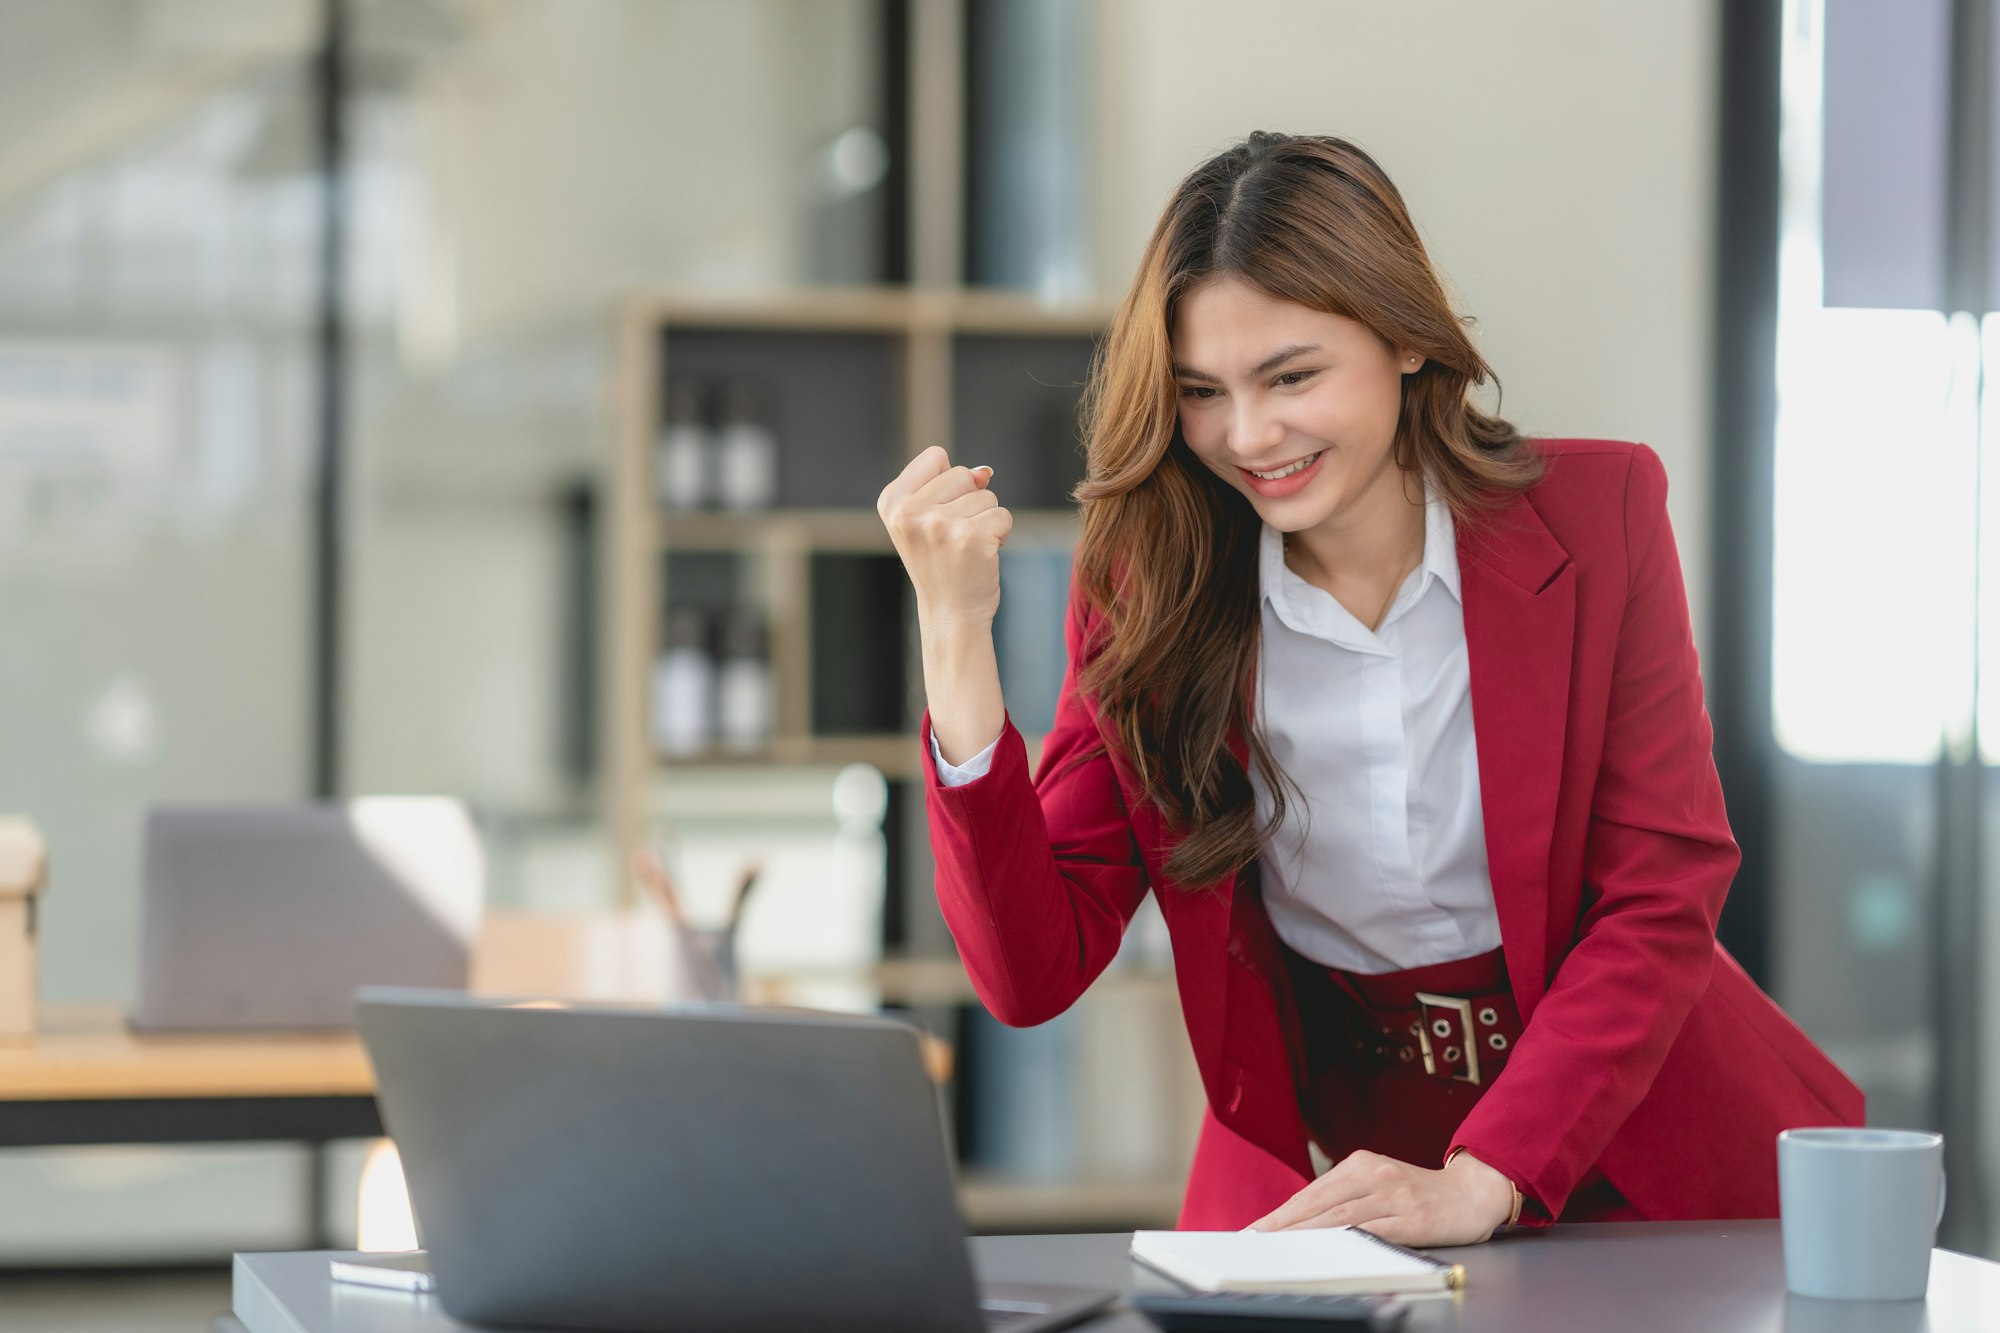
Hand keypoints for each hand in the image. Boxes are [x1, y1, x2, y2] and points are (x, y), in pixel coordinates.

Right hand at [877, 446, 1011, 631]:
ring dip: (986, 520)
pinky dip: (1001, 534)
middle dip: (970, 502)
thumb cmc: (941, 564)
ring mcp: (940, 525)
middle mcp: (910, 512)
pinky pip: (1003, 515)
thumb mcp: (928, 519)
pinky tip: (982, 556)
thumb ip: (949, 485)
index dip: (947, 483)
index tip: (937, 516)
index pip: (935, 456)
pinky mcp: (971, 538)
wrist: (951, 614)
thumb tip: (985, 472)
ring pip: (987, 495)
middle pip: (964, 474)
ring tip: (967, 549)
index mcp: (892, 502)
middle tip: (954, 538)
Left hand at [1248, 1149, 1515, 1247]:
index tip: (1255, 1229)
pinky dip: (1347, 1242)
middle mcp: (1374, 1174)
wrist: (1474, 1191)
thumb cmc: (1420, 1193)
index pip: (1312, 1192)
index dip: (1281, 1213)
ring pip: (1340, 1218)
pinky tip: (1327, 1251)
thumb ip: (1347, 1196)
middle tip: (1255, 1241)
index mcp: (1361, 1163)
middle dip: (1283, 1225)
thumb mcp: (1380, 1183)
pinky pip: (1373, 1232)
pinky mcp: (1412, 1219)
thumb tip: (1304, 1221)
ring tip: (1280, 1249)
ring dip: (1306, 1234)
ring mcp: (1393, 1196)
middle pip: (1319, 1203)